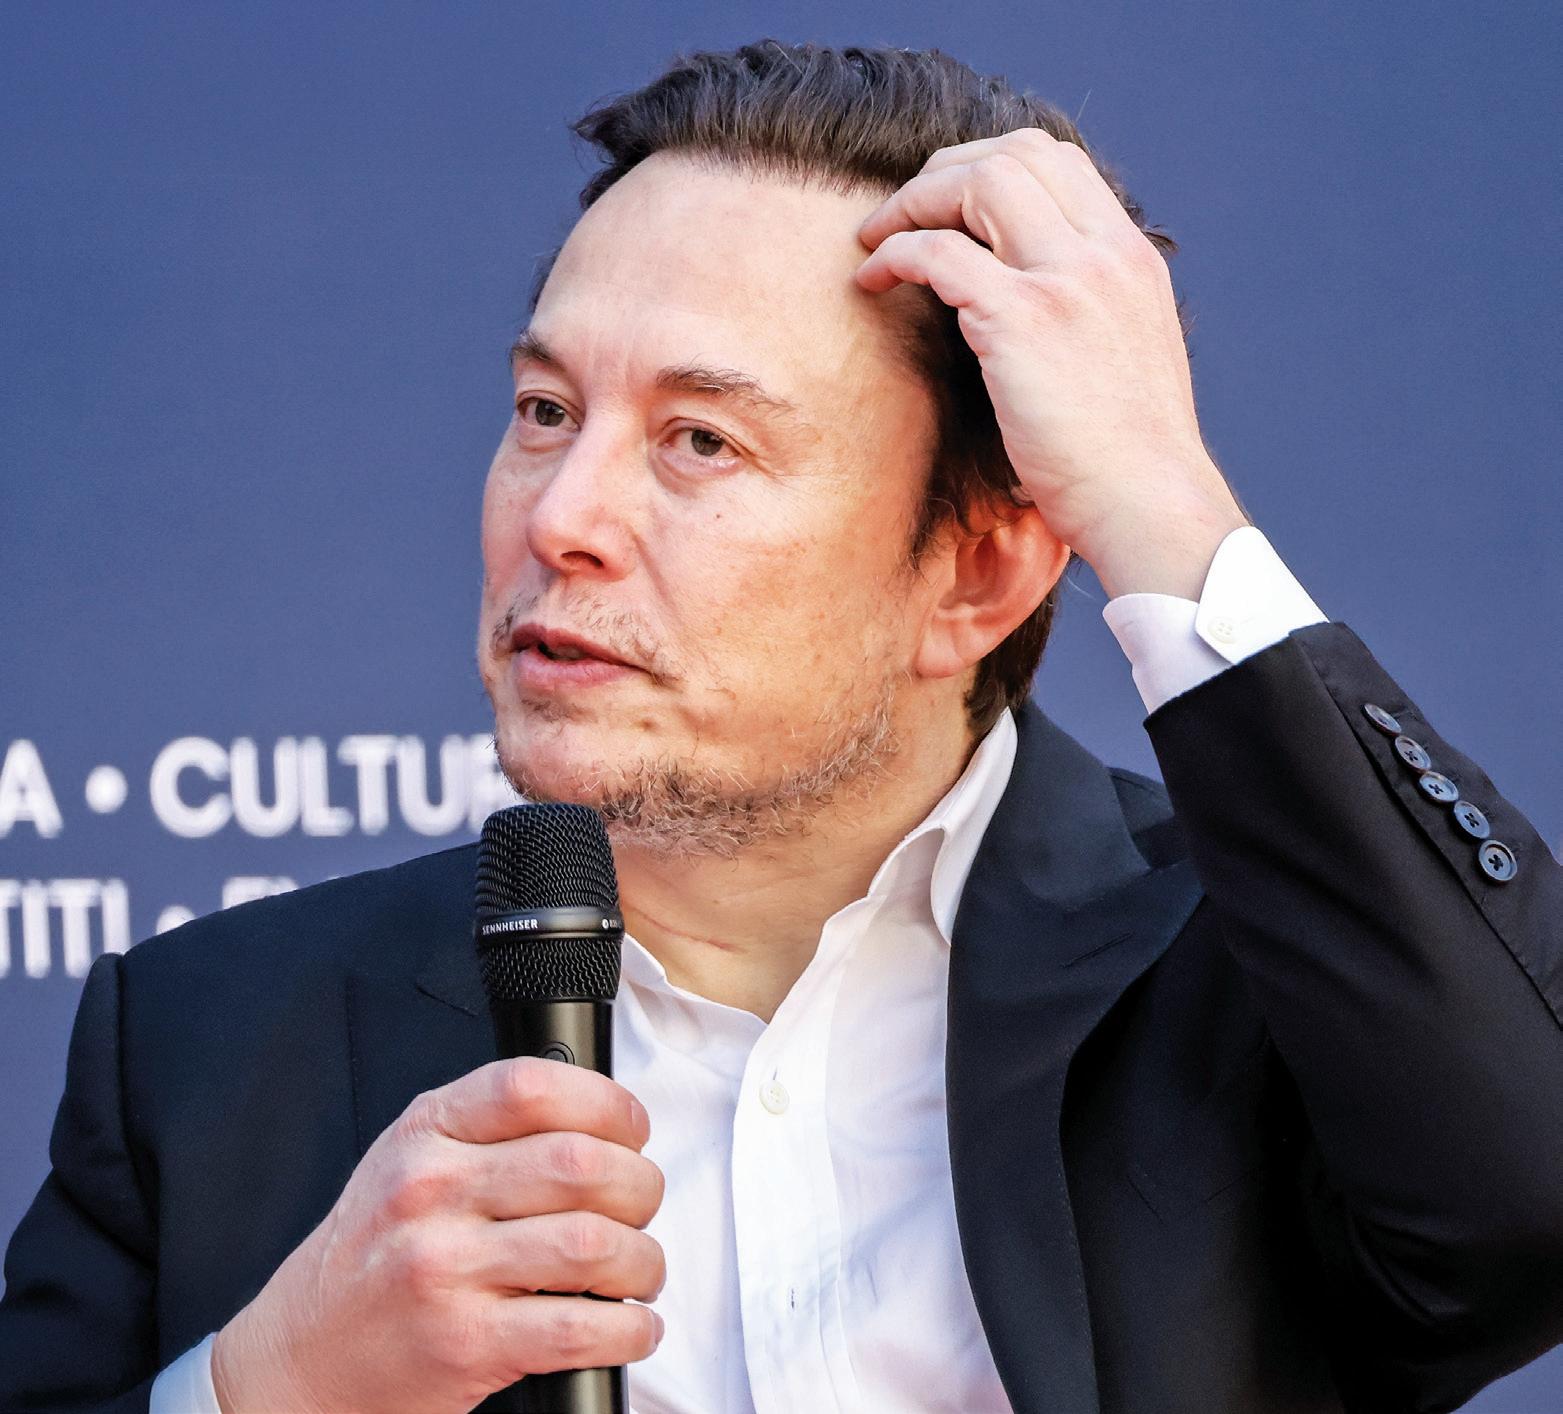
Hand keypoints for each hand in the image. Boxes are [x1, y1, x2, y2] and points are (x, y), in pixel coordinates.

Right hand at [211, 1058, 665, 1413]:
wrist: (302, 1356)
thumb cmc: (376, 1252)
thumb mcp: (411, 1158)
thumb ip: (490, 1127)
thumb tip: (603, 1120)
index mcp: (427, 1132)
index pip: (534, 1086)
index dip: (607, 1103)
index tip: (632, 1130)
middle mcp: (431, 1191)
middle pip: (581, 1164)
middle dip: (640, 1187)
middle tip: (641, 1207)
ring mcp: (443, 1268)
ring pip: (592, 1244)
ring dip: (642, 1261)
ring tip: (638, 1271)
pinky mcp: (463, 1343)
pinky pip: (578, 1328)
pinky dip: (628, 1331)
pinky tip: (631, 1326)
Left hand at [855, 127, 1249, 600]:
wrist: (1149, 504)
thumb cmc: (1128, 460)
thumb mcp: (1123, 360)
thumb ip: (1088, 316)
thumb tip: (1034, 315)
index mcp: (1131, 258)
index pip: (1058, 162)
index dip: (989, 164)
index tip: (946, 203)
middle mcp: (1104, 253)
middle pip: (1013, 155)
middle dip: (943, 171)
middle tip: (900, 213)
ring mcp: (1066, 280)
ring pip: (976, 183)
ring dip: (913, 201)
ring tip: (874, 237)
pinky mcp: (1023, 319)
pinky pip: (938, 253)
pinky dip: (894, 254)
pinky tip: (870, 280)